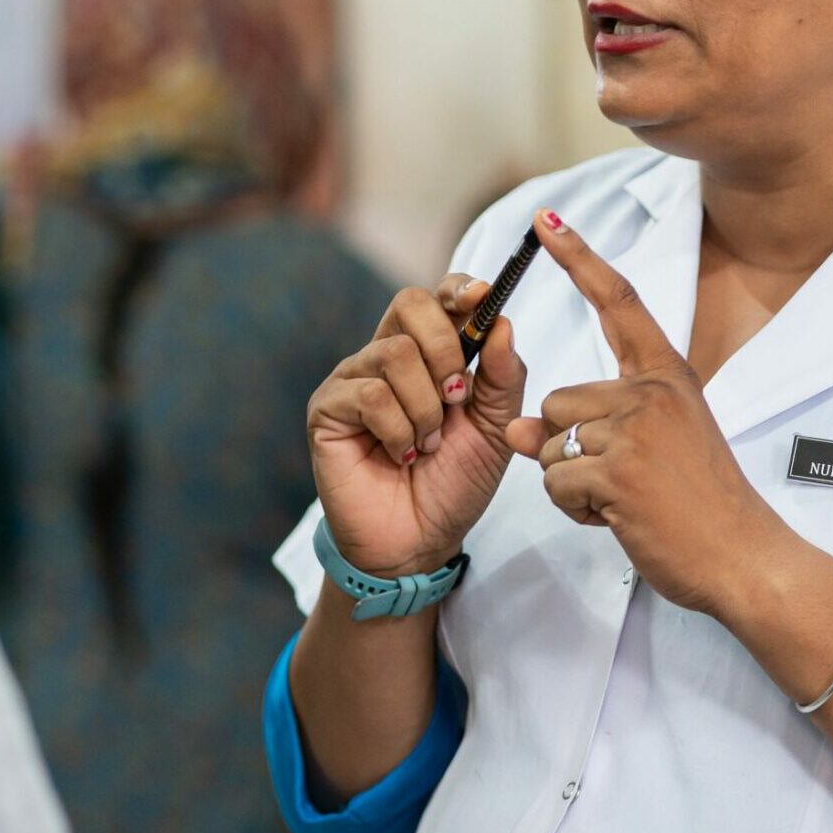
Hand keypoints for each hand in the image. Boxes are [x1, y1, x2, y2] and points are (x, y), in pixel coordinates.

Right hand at [306, 274, 528, 577]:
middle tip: (457, 399)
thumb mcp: (496, 429)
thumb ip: (504, 376)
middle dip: (446, 348)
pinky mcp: (328, 409)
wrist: (421, 542)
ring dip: (426, 408)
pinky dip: (398, 429)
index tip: (482, 299)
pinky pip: (370, 394)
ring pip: (395, 354)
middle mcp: (386, 356)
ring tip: (427, 445)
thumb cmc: (455, 483)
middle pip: (410, 303)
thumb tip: (502, 322)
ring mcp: (353, 380)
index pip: (435, 297)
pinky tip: (401, 455)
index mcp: (427, 353)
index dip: (457, 290)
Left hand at [506, 208, 790, 617]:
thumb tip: (520, 431)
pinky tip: (620, 518)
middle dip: (570, 450)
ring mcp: (634, 430)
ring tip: (627, 500)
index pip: (619, 303)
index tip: (545, 221)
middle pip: (557, 403)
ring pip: (549, 446)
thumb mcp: (651, 448)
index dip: (579, 259)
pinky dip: (576, 510)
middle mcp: (651, 393)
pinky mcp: (617, 471)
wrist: (743, 556)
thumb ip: (590, 428)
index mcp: (667, 376)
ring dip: (572, 484)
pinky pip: (555, 484)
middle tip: (626, 481)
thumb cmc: (699, 505)